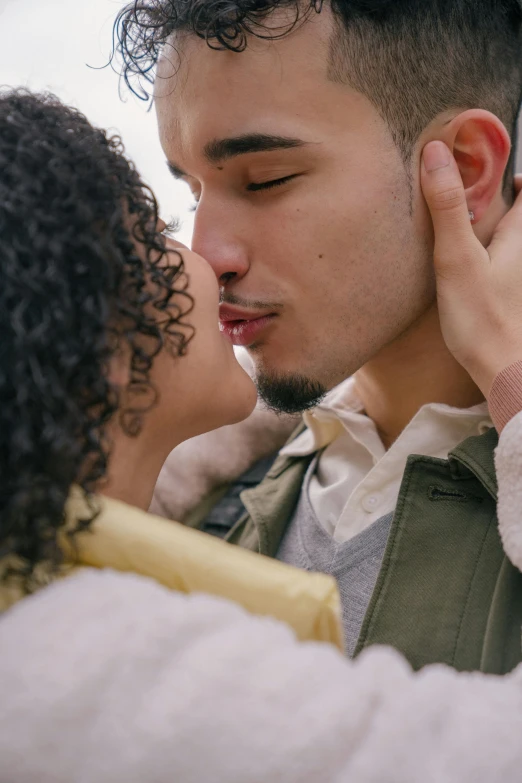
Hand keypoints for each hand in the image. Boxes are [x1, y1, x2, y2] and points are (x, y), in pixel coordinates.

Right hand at [421, 141, 521, 395]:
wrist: (503, 370)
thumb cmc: (481, 317)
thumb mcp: (457, 258)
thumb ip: (448, 207)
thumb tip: (437, 152)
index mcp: (520, 235)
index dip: (516, 174)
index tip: (487, 165)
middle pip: (520, 216)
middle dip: (502, 200)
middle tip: (470, 191)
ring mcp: (519, 278)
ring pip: (511, 242)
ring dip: (494, 229)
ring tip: (463, 225)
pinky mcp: (511, 298)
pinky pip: (504, 266)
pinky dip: (491, 256)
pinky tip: (467, 267)